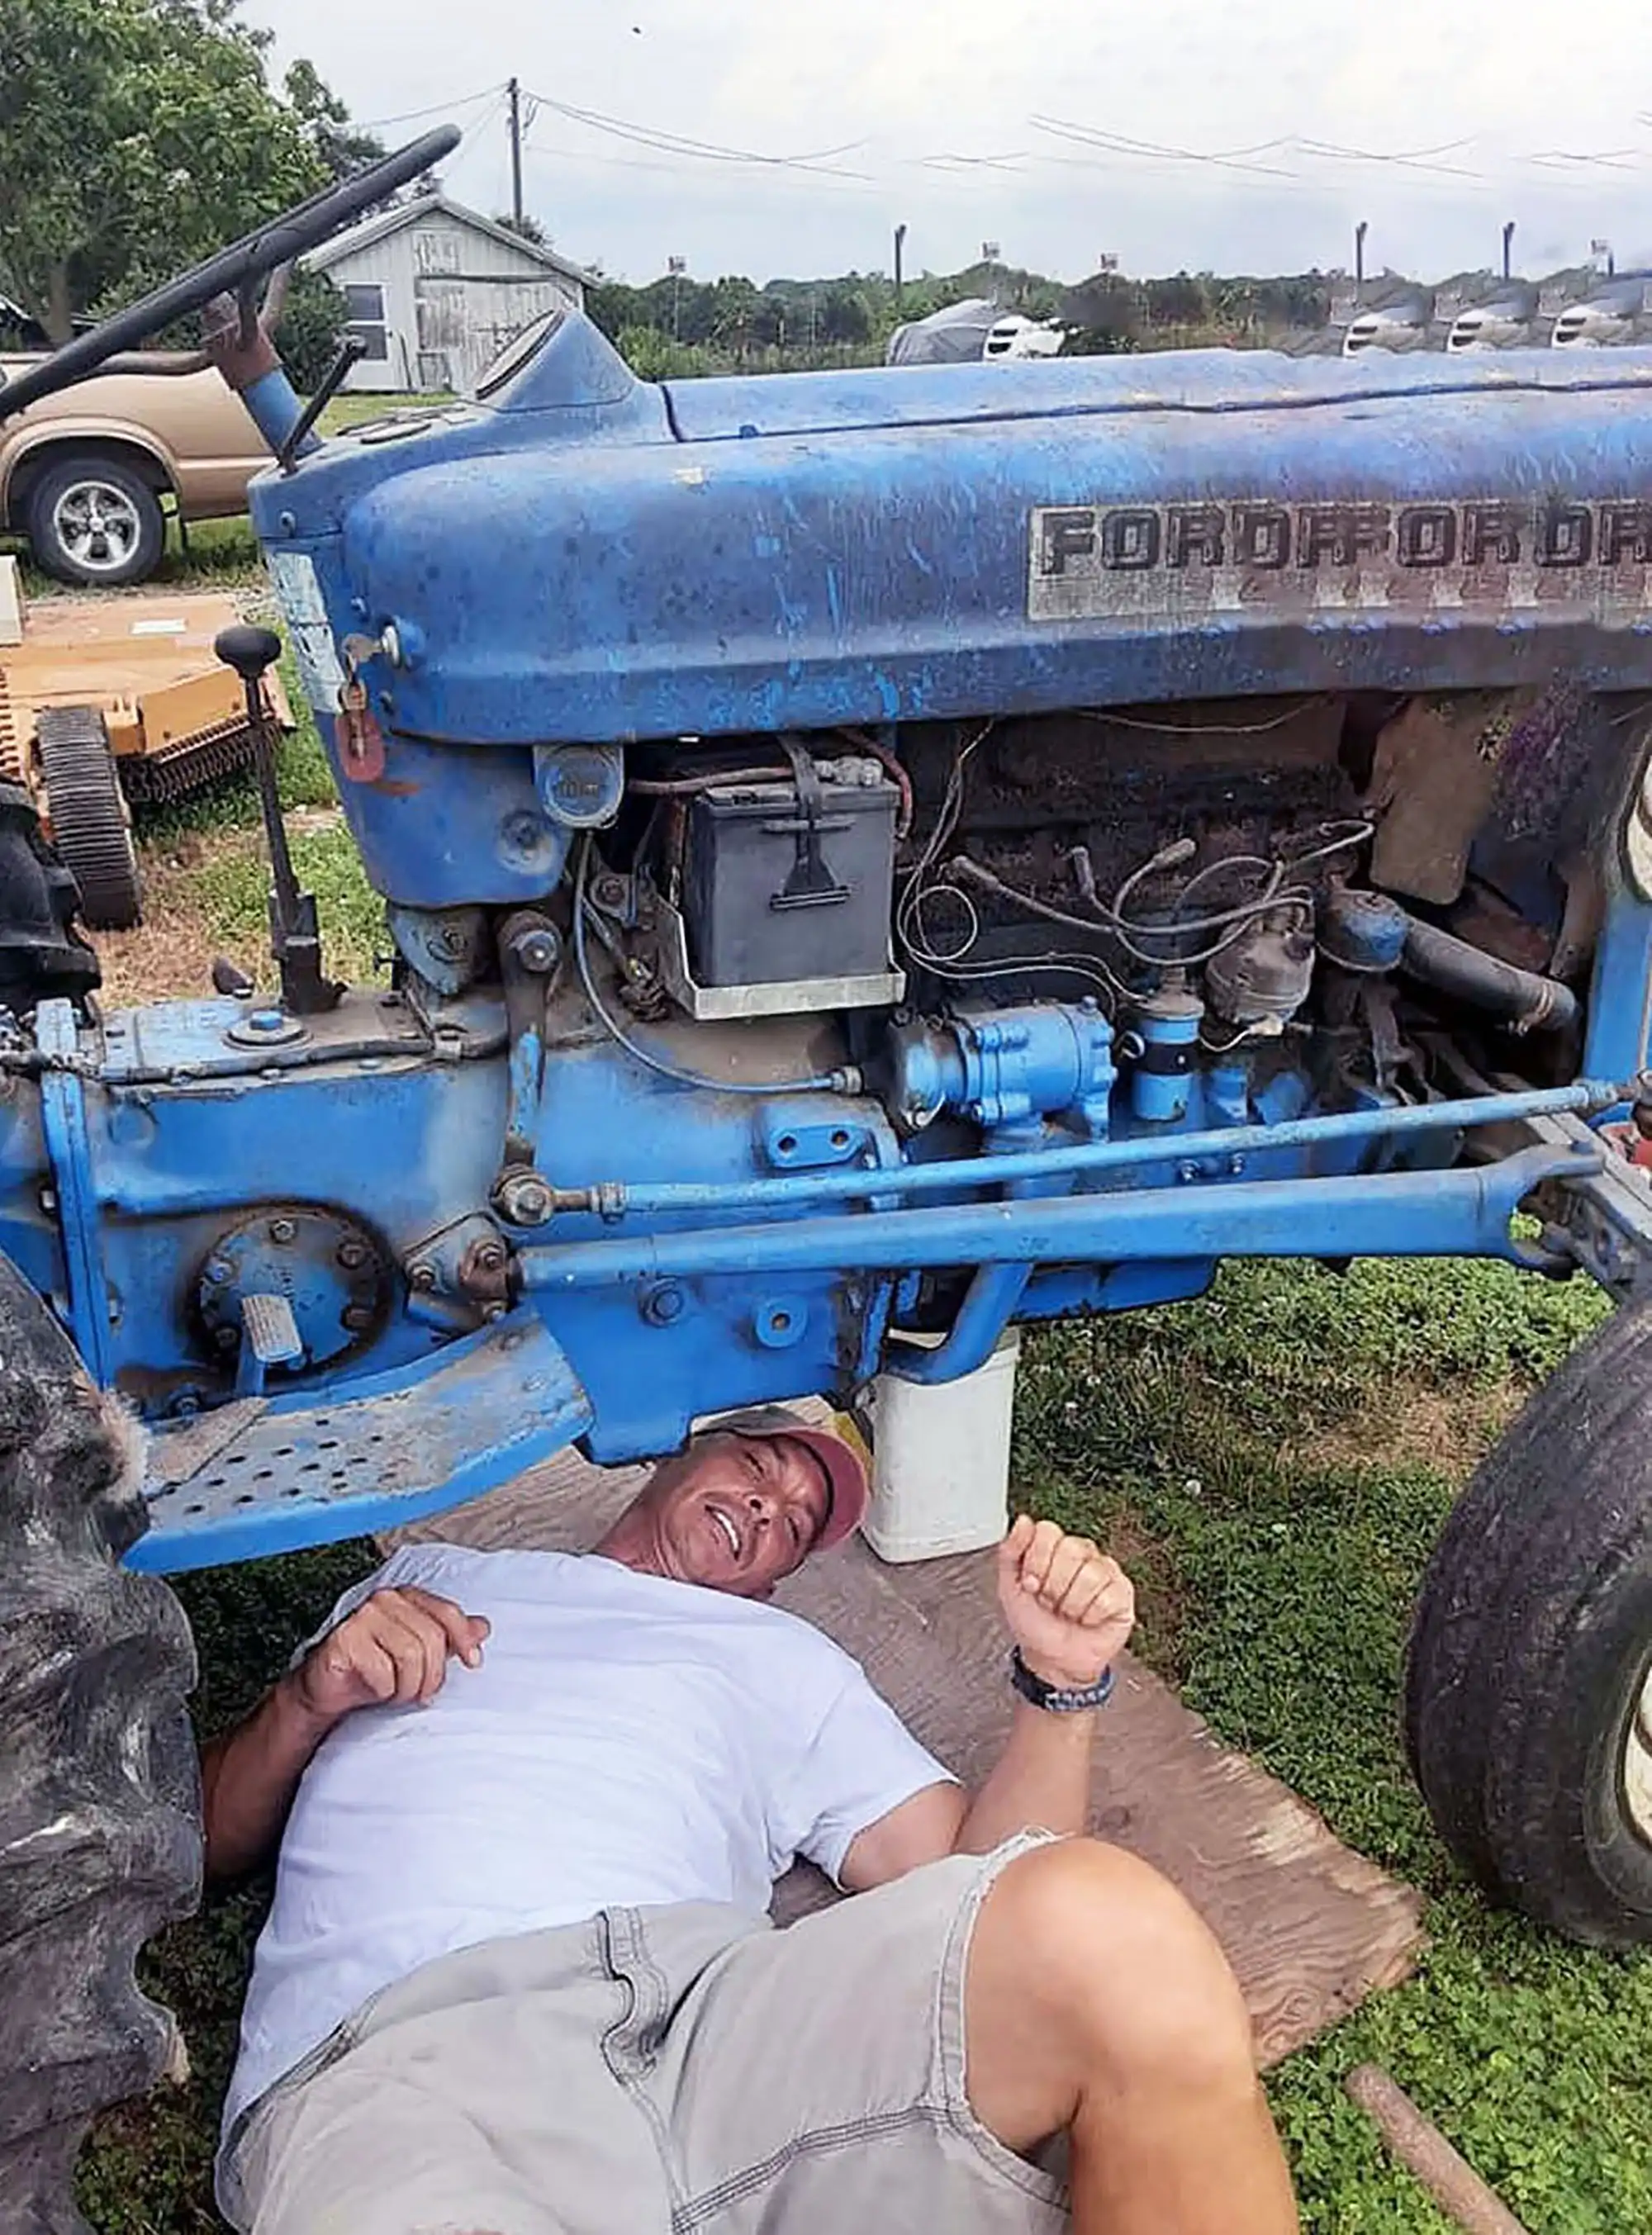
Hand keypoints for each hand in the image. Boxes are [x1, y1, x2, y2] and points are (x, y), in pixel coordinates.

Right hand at [287, 1587, 489, 1726]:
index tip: (473, 1662)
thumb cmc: (373, 1669)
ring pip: (410, 1655)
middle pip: (432, 1638)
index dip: (464, 1638)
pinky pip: (383, 1672)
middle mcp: (385, 1600)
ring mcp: (362, 1617)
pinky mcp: (344, 1640)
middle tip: (422, 1693)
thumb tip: (483, 1627)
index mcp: (406, 1597)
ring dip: (408, 1686)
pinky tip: (376, 1690)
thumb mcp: (420, 1652)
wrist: (329, 1690)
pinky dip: (385, 1690)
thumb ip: (449, 1636)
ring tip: (398, 1692)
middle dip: (432, 1675)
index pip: (447, 1612)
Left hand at [997, 1516, 1134, 1691]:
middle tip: (1051, 1601)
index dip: (1036, 1562)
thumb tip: (1023, 1521)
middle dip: (1053, 1586)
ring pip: (1090, 1575)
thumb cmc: (1034, 1622)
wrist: (1052, 1660)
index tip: (1031, 1583)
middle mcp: (1083, 1552)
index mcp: (1054, 1546)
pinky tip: (1087, 1619)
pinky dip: (1091, 1616)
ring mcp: (1106, 1571)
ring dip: (1071, 1604)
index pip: (1048, 1531)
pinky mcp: (1124, 1593)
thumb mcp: (1009, 1586)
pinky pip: (1107, 1597)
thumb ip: (1010, 1550)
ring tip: (1068, 1612)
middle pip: (1071, 1549)